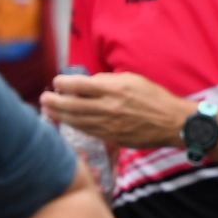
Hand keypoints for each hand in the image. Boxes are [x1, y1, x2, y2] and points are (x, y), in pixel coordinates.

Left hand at [41, 72, 189, 149]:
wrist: (174, 123)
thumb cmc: (156, 99)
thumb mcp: (134, 80)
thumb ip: (109, 80)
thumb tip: (89, 82)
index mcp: (114, 89)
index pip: (79, 85)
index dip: (63, 83)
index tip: (57, 82)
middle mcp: (109, 107)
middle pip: (72, 104)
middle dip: (54, 101)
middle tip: (44, 98)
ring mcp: (109, 124)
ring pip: (76, 120)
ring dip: (59, 115)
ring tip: (49, 110)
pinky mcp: (112, 137)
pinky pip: (87, 131)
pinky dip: (75, 126)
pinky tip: (67, 122)